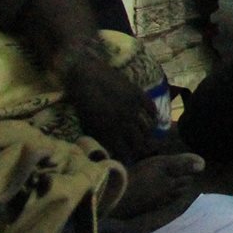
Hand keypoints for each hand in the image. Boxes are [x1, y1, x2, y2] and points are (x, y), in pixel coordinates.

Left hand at [62, 47, 159, 162]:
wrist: (83, 71)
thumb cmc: (79, 98)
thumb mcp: (86, 120)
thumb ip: (99, 133)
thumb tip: (108, 146)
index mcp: (107, 129)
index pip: (123, 149)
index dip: (127, 157)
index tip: (130, 161)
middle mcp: (122, 121)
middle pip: (138, 140)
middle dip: (140, 149)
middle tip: (142, 152)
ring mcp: (132, 106)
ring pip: (146, 126)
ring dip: (148, 134)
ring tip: (148, 138)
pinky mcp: (137, 93)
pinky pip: (150, 108)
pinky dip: (154, 115)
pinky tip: (154, 119)